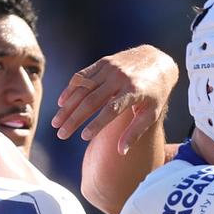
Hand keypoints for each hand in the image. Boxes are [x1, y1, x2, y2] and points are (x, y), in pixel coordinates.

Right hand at [52, 45, 177, 152]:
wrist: (156, 61)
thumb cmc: (155, 93)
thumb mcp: (151, 113)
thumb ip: (135, 132)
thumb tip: (121, 152)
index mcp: (133, 91)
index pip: (111, 110)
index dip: (96, 123)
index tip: (83, 137)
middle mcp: (119, 78)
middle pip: (91, 101)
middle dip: (74, 119)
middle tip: (61, 134)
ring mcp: (110, 68)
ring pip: (82, 89)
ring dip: (67, 107)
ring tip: (56, 123)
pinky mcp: (102, 63)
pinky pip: (82, 77)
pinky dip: (70, 90)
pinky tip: (61, 103)